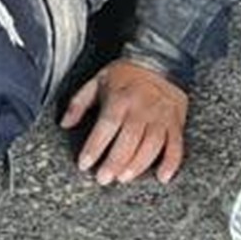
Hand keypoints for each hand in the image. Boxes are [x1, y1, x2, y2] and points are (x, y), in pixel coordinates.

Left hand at [61, 59, 188, 185]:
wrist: (160, 61)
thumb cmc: (125, 73)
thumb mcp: (96, 81)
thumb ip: (78, 103)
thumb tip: (64, 124)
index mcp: (119, 99)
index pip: (106, 127)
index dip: (94, 147)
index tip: (84, 164)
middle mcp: (141, 109)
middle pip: (128, 140)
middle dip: (114, 162)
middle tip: (103, 178)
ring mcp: (161, 118)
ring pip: (151, 146)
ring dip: (138, 165)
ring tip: (123, 178)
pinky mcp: (176, 123)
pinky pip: (176, 146)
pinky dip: (171, 163)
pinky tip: (162, 177)